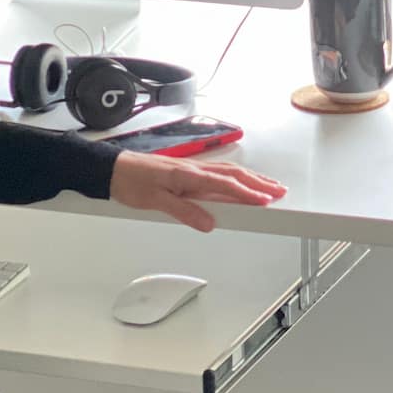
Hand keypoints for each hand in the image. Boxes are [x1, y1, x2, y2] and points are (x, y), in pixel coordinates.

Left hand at [108, 151, 286, 232]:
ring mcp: (192, 169)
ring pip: (229, 172)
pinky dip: (236, 177)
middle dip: (259, 183)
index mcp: (189, 175)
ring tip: (269, 186)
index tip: (267, 201)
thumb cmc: (130, 182)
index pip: (226, 185)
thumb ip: (184, 211)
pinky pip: (218, 173)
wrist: (111, 169)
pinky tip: (240, 181)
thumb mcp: (155, 201)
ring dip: (251, 179)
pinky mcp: (187, 172)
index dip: (248, 193)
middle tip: (280, 192)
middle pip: (234, 175)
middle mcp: (194, 169)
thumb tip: (209, 223)